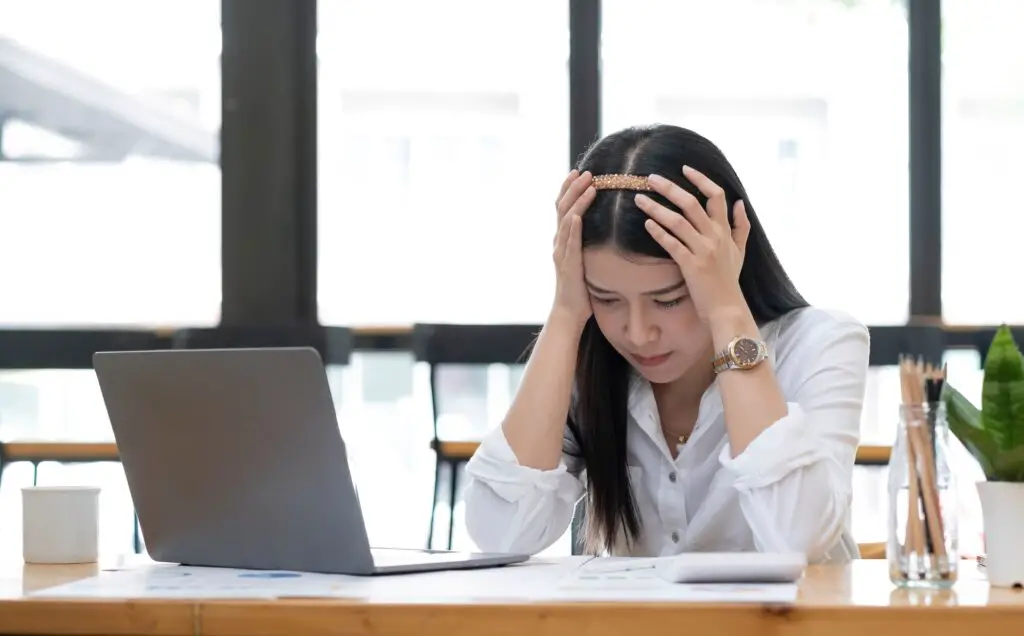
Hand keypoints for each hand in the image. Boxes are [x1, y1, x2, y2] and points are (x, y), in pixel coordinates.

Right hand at [552, 169, 595, 326]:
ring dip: (577, 201)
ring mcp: (561, 253)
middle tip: (586, 171)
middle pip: (562, 208)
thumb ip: (588, 242)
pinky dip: (573, 229)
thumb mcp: (585, 259)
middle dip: (574, 188)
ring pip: (566, 221)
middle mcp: (558, 242)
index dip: (569, 188)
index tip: (579, 171)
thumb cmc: (581, 288)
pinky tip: (579, 216)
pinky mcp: (568, 266)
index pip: (563, 207)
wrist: (569, 312)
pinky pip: (569, 244)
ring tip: (589, 185)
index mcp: (562, 240)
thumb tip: (602, 228)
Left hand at [634, 166, 750, 323]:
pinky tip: (646, 223)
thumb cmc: (729, 282)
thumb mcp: (740, 252)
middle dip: (670, 188)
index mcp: (725, 231)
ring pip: (678, 221)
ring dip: (657, 207)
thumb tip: (740, 203)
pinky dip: (658, 232)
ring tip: (639, 199)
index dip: (701, 179)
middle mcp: (715, 237)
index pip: (716, 195)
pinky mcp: (691, 265)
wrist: (727, 309)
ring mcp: (703, 250)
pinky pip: (672, 244)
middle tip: (651, 178)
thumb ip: (741, 227)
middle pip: (692, 203)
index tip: (684, 168)